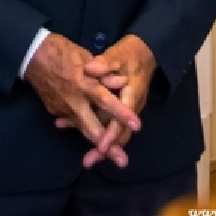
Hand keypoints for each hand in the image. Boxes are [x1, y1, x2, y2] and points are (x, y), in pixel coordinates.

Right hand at [24, 33, 140, 167]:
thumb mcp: (83, 54)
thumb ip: (102, 71)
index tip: (137, 125)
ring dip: (97, 143)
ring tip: (112, 155)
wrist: (31, 53)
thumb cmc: (60, 49)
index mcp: (81, 82)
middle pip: (92, 128)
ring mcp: (62, 108)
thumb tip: (121, 81)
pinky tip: (92, 136)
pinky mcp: (54, 110)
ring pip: (82, 130)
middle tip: (123, 160)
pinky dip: (82, 127)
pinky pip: (72, 121)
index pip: (105, 100)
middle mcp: (72, 100)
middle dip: (108, 147)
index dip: (121, 113)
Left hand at [80, 34, 156, 167]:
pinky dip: (92, 126)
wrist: (143, 54)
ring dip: (98, 142)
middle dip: (105, 149)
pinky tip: (71, 126)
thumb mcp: (118, 55)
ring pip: (113, 130)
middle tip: (89, 162)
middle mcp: (130, 108)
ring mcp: (125, 110)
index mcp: (131, 96)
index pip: (122, 120)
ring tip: (85, 157)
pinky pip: (107, 122)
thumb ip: (105, 63)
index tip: (101, 146)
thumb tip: (90, 69)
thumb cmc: (130, 55)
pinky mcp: (119, 109)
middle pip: (119, 133)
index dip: (111, 134)